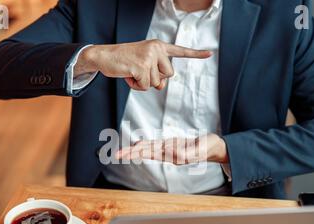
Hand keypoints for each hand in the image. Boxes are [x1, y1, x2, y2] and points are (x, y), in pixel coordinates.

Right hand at [74, 40, 211, 90]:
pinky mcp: (141, 66)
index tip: (210, 53)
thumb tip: (162, 86)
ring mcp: (149, 57)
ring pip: (155, 83)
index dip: (195, 54)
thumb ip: (156, 74)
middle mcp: (156, 49)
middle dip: (154, 79)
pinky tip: (127, 75)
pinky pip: (144, 87)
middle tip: (140, 70)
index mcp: (158, 46)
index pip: (180, 51)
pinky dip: (135, 86)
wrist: (103, 56)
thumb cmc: (124, 62)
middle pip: (168, 76)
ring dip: (142, 83)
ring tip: (131, 72)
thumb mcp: (143, 65)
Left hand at [115, 133, 228, 164]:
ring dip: (135, 151)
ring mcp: (170, 151)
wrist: (215, 148)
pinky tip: (138, 146)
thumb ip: (187, 153)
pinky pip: (156, 146)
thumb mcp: (200, 150)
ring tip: (122, 153)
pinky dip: (145, 146)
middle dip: (132, 153)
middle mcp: (169, 154)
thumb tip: (173, 153)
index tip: (127, 154)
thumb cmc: (209, 147)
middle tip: (116, 155)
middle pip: (147, 152)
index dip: (138, 153)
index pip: (151, 153)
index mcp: (173, 156)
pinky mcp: (172, 146)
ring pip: (149, 150)